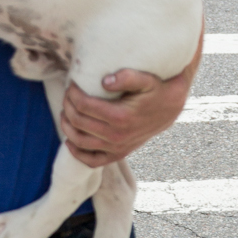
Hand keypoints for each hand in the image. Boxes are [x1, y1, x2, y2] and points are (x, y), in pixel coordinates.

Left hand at [62, 62, 194, 167]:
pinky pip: (92, 161)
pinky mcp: (118, 154)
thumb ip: (128, 77)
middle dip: (68, 106)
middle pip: (78, 122)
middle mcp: (117, 136)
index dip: (73, 94)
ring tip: (66, 112)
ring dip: (67, 126)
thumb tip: (105, 82)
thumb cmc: (156, 89)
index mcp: (121, 117)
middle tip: (68, 94)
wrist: (171, 108)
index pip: (83, 106)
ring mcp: (117, 148)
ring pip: (80, 142)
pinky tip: (70, 140)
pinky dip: (77, 154)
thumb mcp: (146, 78)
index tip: (72, 84)